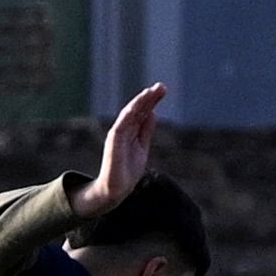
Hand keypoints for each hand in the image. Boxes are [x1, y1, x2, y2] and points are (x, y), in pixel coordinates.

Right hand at [71, 84, 166, 221]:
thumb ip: (145, 131)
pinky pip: (121, 125)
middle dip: (148, 97)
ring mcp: (117, 135)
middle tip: (162, 86)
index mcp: (131, 131)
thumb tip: (153, 113)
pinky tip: (137, 106)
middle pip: (137, 110)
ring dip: (140, 102)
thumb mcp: (142, 147)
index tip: (162, 90)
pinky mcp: (113, 142)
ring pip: (129, 114)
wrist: (116, 189)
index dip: (151, 101)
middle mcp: (124, 130)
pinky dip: (129, 115)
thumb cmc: (128, 170)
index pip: (142, 112)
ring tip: (151, 92)